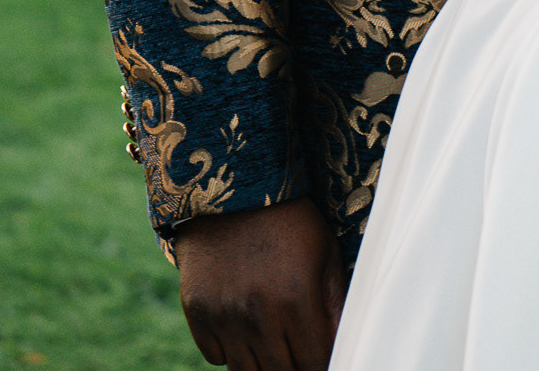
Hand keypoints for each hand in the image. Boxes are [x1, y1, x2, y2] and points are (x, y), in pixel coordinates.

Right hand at [176, 197, 344, 370]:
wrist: (233, 186)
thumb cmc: (289, 218)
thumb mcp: (324, 250)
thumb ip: (334, 303)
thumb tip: (341, 346)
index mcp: (297, 297)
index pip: (315, 363)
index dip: (321, 365)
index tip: (320, 357)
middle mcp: (258, 313)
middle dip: (294, 368)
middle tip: (298, 352)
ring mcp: (224, 315)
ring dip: (263, 366)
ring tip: (274, 342)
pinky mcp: (197, 311)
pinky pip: (215, 357)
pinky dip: (231, 352)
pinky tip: (244, 327)